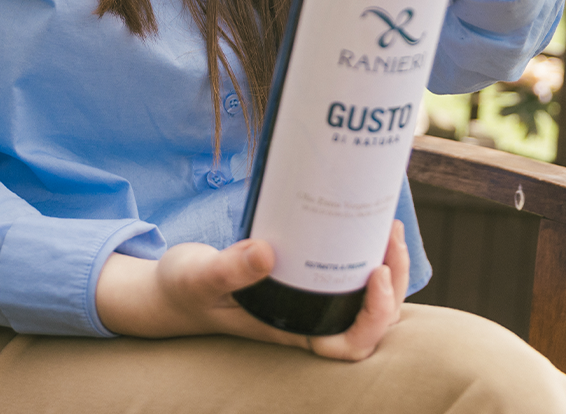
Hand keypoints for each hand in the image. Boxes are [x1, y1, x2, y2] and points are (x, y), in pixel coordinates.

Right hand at [95, 219, 409, 361]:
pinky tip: (362, 221)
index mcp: (291, 330)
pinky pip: (345, 271)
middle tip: (389, 232)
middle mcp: (306, 319)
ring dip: (386, 265)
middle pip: (371, 319)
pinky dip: (363, 251)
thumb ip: (230, 267)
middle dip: (393, 280)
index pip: (349, 344)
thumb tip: (267, 252)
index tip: (375, 272)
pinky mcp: (302, 273)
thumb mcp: (201, 276)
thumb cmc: (185, 290)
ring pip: (365, 295)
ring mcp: (307, 298)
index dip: (375, 316)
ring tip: (385, 224)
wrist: (171, 286)